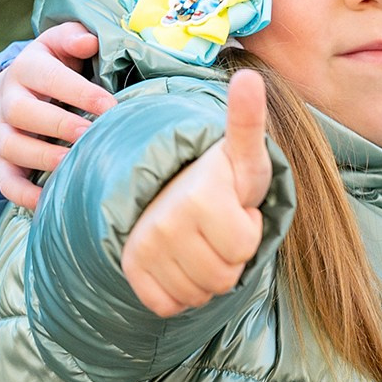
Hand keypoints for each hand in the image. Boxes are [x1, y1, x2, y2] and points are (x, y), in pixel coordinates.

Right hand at [0, 23, 116, 210]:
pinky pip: (7, 182)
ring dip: (43, 157)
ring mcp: (1, 133)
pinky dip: (25, 195)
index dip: (79, 91)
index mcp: (26, 68)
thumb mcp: (60, 44)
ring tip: (75, 163)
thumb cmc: (53, 67)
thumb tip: (89, 41)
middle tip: (92, 134)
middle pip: (22, 112)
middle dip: (58, 125)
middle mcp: (8, 100)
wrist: (14, 91)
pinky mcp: (2, 162)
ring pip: (12, 147)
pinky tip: (52, 201)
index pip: (48, 77)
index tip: (111, 105)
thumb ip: (74, 38)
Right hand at [120, 71, 271, 317]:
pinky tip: (182, 262)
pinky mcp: (131, 270)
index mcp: (199, 195)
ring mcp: (143, 247)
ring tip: (201, 240)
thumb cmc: (220, 176)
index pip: (245, 248)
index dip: (250, 229)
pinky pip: (169, 304)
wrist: (170, 188)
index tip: (235, 204)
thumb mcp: (243, 153)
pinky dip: (182, 293)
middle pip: (224, 278)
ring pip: (199, 294)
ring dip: (208, 275)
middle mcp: (164, 222)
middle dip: (232, 256)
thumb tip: (248, 76)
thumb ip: (247, 121)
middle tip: (218, 224)